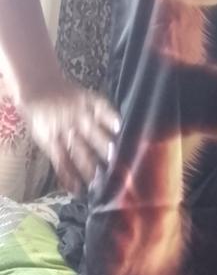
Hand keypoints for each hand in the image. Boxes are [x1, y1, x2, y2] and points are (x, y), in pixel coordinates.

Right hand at [21, 79, 120, 193]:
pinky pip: (59, 159)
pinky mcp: (49, 141)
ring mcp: (62, 130)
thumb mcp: (85, 97)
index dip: (111, 119)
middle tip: (114, 163)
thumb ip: (102, 112)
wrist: (37, 88)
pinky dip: (67, 175)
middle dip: (104, 149)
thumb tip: (120, 131)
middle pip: (92, 133)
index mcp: (87, 102)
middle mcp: (75, 116)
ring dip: (88, 168)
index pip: (103, 110)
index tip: (120, 130)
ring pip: (77, 150)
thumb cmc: (66, 95)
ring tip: (97, 182)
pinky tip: (75, 187)